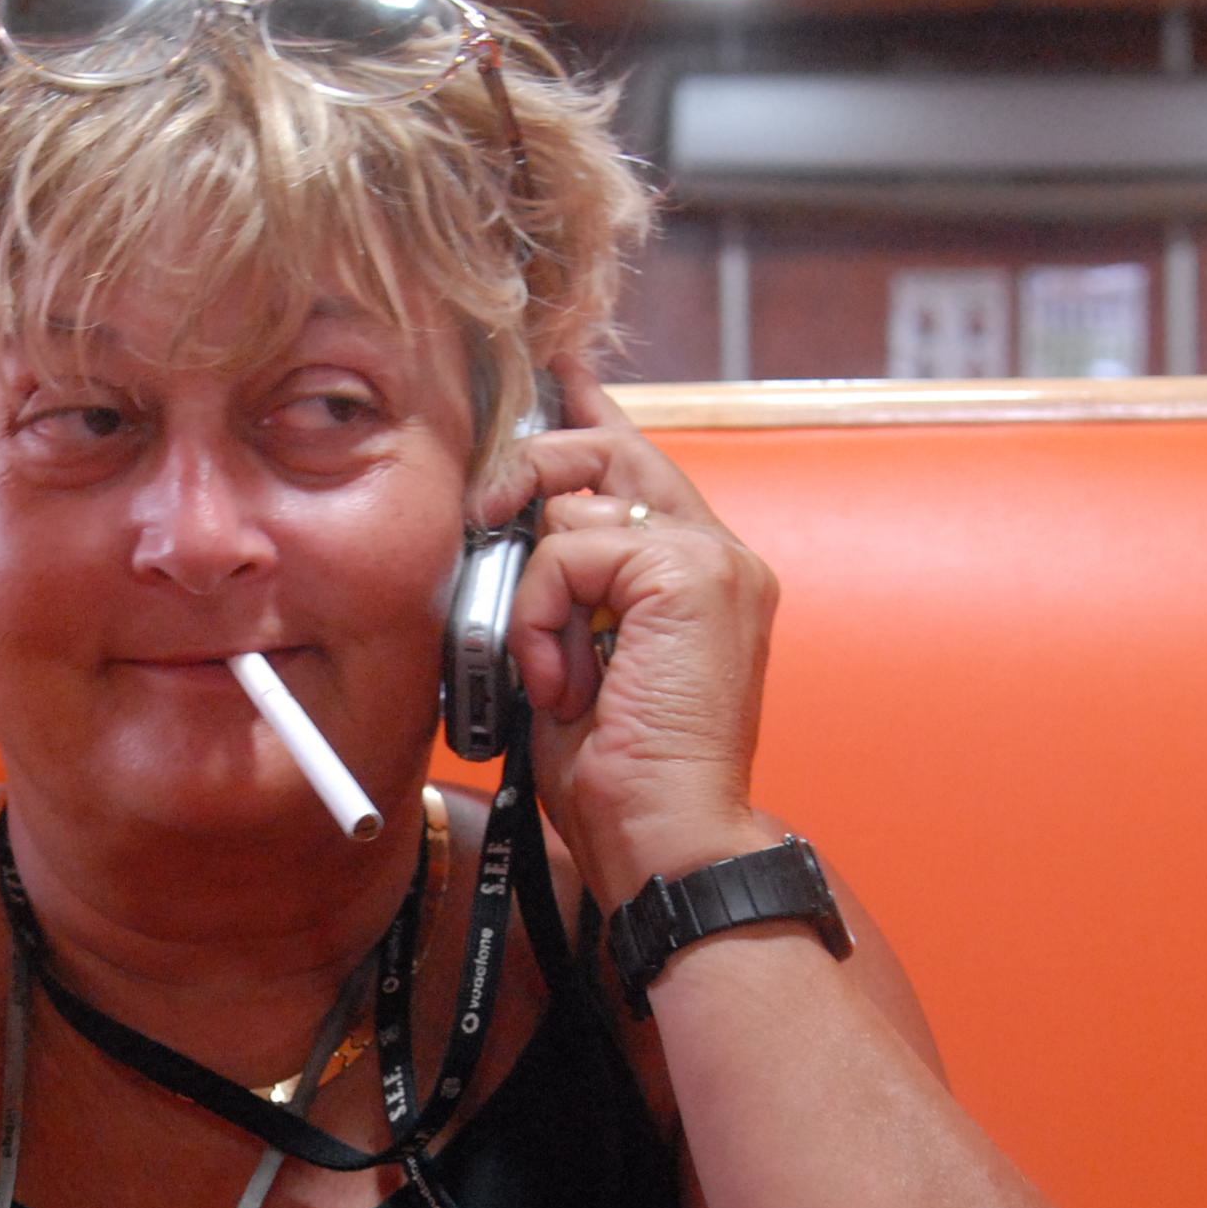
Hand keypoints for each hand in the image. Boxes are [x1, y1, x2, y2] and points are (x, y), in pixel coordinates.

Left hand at [480, 360, 784, 907]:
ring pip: (577, 496)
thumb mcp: (569, 664)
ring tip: (550, 666)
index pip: (636, 462)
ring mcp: (713, 558)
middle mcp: (718, 553)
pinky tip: (562, 680)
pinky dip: (543, 615)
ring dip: (534, 585)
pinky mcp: (690, 572)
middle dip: (532, 468)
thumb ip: (560, 593)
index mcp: (698, 573)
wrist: (665, 839)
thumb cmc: (617, 777)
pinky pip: (569, 549)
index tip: (557, 368)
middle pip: (609, 448)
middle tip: (488, 515)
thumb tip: (508, 533)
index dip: (590, 412)